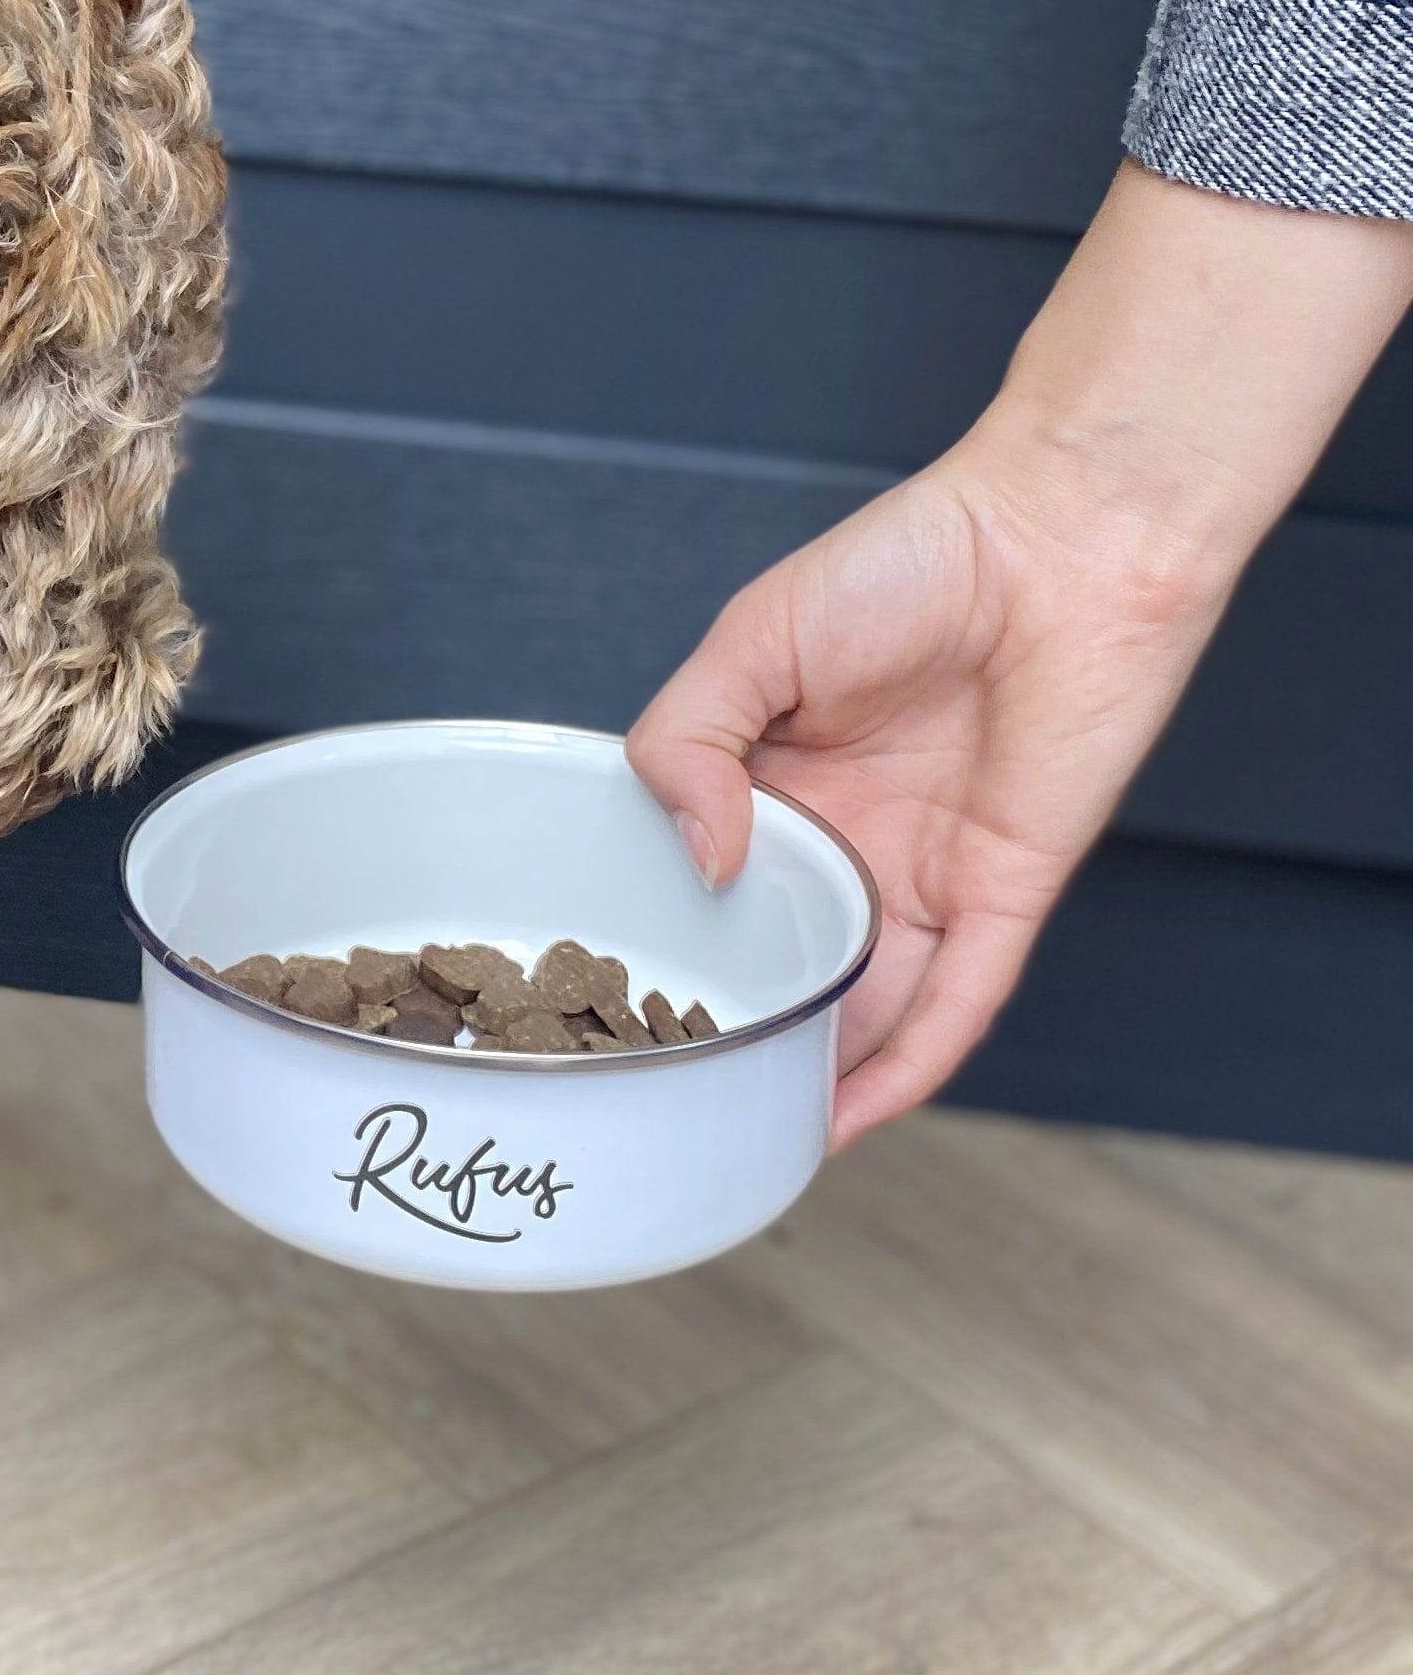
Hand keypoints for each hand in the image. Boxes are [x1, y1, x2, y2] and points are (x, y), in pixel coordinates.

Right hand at [629, 162, 1412, 1145]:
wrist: (1062, 537)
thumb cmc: (915, 559)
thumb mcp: (751, 637)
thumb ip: (688, 738)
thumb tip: (697, 855)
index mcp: (780, 780)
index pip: (709, 884)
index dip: (668, 942)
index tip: (612, 1000)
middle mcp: (849, 841)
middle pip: (781, 959)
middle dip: (735, 1028)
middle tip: (667, 1093)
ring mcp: (926, 875)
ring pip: (863, 1003)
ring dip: (814, 1072)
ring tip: (742, 1136)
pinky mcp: (1003, 894)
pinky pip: (955, 1003)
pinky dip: (906, 1066)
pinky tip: (848, 1117)